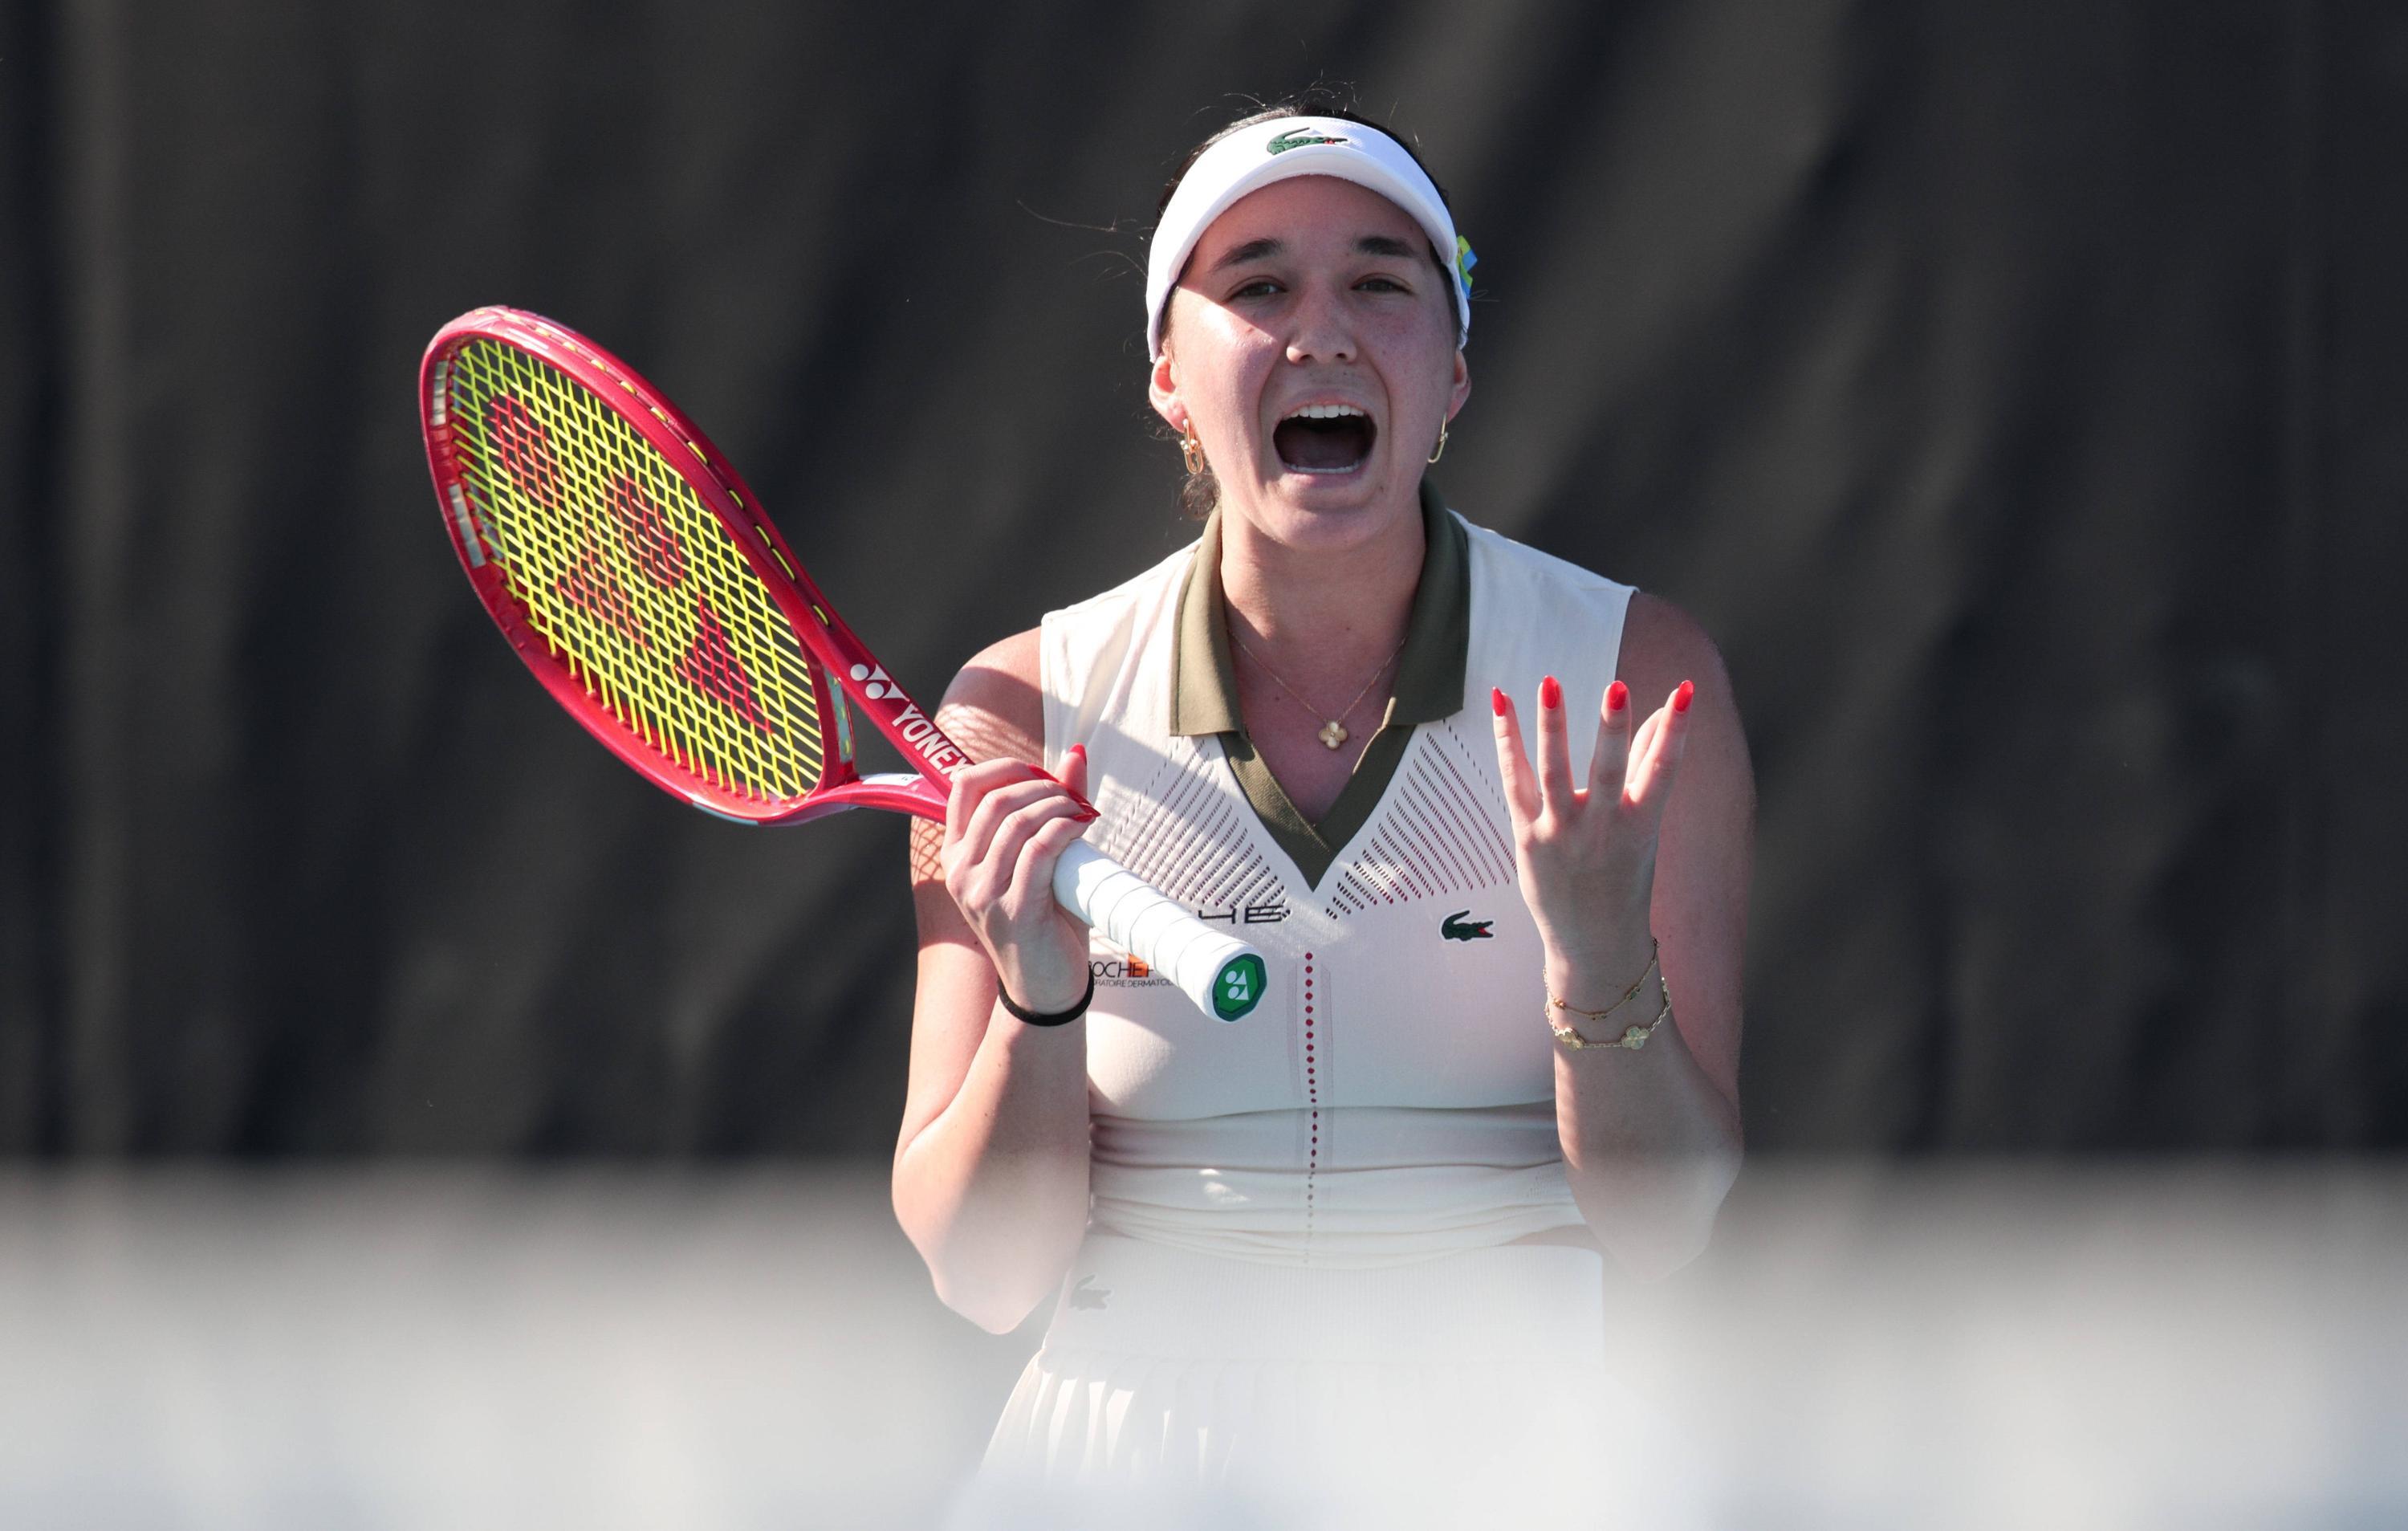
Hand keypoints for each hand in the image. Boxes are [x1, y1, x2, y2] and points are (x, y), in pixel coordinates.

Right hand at [939, 746, 1097, 1015]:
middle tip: (1073, 795)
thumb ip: (1054, 809)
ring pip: (1017, 822)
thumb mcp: (1042, 860)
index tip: (1041, 772)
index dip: (1004, 767)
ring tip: (1083, 812)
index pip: (964, 787)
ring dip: (1058, 806)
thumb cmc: (1045, 920)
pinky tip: (1083, 828)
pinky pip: (1039, 851)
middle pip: (995, 799)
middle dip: (1041, 786)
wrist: (1046, 987)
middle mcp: (961, 873)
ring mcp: (983, 894)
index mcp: (958, 855)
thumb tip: (1076, 755)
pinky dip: (1065, 830)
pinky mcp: (1014, 911)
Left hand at [1491, 676, 1695, 996]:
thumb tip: (1662, 713)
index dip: (1675, 732)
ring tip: (1550, 682)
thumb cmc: (1625, 874)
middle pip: (1607, 772)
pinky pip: (1514, 781)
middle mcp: (1602, 830)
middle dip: (1613, 730)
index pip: (1663, 771)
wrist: (1594, 941)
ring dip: (1552, 727)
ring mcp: (1561, 833)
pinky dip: (1507, 741)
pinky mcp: (1528, 836)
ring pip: (1553, 774)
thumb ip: (1648, 766)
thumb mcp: (1645, 825)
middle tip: (1617, 688)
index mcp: (1641, 825)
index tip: (1685, 692)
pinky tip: (1501, 702)